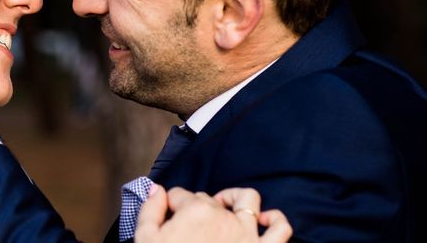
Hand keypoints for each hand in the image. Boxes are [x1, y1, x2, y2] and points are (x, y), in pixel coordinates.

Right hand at [135, 185, 291, 242]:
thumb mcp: (145, 239)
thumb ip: (149, 210)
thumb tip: (156, 189)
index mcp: (194, 210)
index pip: (179, 195)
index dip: (170, 206)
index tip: (167, 219)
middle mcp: (223, 216)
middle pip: (207, 198)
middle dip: (196, 206)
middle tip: (187, 228)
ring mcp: (246, 233)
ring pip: (248, 199)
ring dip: (235, 198)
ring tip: (225, 207)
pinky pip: (281, 229)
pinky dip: (275, 220)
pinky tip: (263, 221)